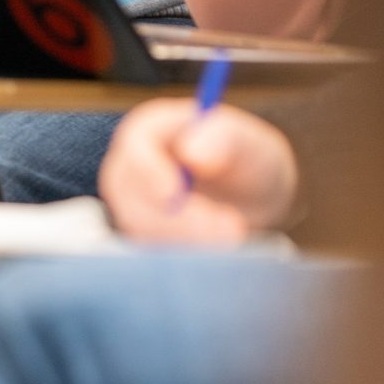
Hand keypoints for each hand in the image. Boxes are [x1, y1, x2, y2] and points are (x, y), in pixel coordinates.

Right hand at [98, 98, 300, 243]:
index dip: (148, 170)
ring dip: (185, 237)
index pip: (135, 146)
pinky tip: (217, 248)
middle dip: (174, 216)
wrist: (254, 199)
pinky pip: (150, 249)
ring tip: (233, 234)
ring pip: (139, 226)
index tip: (173, 194)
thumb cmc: (249, 160)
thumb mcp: (249, 143)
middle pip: (129, 192)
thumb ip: (225, 138)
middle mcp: (134, 166)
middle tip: (227, 228)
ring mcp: (135, 203)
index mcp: (152, 129)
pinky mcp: (144, 235)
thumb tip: (192, 152)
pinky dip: (182, 254)